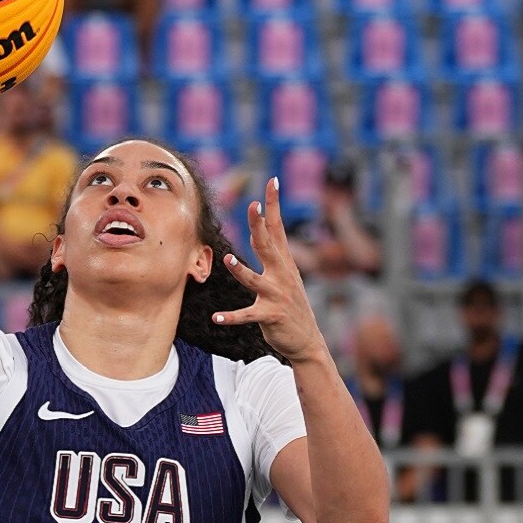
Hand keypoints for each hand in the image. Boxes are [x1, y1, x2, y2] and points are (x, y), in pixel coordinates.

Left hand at [213, 177, 329, 363]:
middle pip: (268, 245)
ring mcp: (277, 295)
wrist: (307, 341)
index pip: (278, 228)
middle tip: (253, 205)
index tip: (272, 181)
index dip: (274, 205)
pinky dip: (231, 317)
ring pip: (255, 280)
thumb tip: (259, 228)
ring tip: (228, 259)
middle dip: (260, 225)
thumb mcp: (285, 275)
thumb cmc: (291, 305)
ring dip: (241, 270)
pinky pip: (247, 315)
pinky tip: (216, 318)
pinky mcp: (270, 316)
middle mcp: (282, 275)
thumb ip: (272, 252)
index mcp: (285, 263)